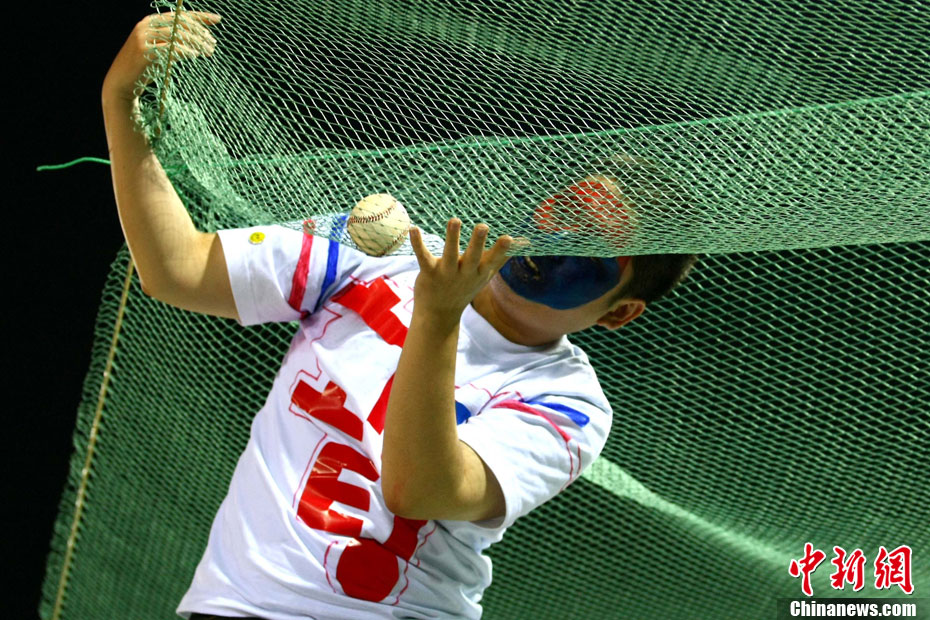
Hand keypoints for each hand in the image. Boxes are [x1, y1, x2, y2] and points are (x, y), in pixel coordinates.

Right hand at [103, 11, 220, 101]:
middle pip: (181, 23)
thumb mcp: (161, 50)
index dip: (201, 16)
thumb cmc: (145, 67)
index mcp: (152, 21)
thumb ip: (174, 41)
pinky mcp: (143, 50)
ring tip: (209, 52)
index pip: (181, 15)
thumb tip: (200, 40)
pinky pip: (169, 47)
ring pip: (177, 34)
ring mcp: (144, 36)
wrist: (122, 82)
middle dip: (201, 32)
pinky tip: (194, 55)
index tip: (218, 19)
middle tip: (213, 44)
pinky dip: (184, 50)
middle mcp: (147, 25)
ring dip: (196, 43)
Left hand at [409, 219, 513, 323]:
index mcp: (479, 272)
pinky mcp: (429, 273)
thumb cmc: (464, 288)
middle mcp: (465, 273)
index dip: (500, 250)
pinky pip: (423, 256)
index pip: (492, 260)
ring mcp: (446, 274)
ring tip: (454, 220)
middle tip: (482, 226)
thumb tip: (525, 242)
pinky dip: (418, 243)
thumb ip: (502, 257)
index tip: (509, 238)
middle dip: (478, 242)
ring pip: (450, 255)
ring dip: (452, 238)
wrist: (439, 315)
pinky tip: (414, 228)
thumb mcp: (486, 274)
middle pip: (472, 257)